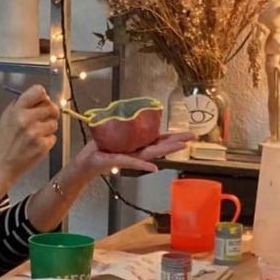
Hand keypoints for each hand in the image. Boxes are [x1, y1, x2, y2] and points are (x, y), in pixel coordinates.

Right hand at [0, 85, 59, 191]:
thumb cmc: (2, 143)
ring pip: (54, 124)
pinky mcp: (42, 146)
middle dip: (50, 113)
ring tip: (36, 135)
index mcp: (17, 110)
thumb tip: (39, 99)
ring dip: (48, 129)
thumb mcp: (6, 118)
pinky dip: (47, 142)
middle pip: (51, 107)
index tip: (43, 102)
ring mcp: (36, 133)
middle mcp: (27, 119)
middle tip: (44, 119)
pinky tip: (35, 145)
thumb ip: (21, 106)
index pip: (39, 91)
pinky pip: (53, 138)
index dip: (44, 97)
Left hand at [71, 131, 193, 178]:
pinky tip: (155, 168)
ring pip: (151, 154)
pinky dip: (143, 166)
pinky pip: (133, 162)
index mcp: (137, 144)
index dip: (173, 136)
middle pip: (160, 146)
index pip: (158, 139)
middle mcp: (137, 152)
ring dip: (167, 150)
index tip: (187, 134)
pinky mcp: (119, 161)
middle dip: (177, 142)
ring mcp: (130, 158)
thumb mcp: (113, 133)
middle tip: (192, 138)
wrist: (86, 162)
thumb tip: (130, 111)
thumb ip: (123, 126)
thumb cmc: (99, 148)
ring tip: (181, 146)